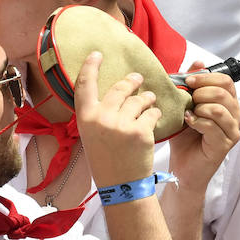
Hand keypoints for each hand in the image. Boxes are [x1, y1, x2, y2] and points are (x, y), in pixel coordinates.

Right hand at [72, 51, 160, 187]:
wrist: (121, 185)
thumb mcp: (93, 135)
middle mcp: (102, 119)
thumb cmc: (106, 159)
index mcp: (86, 119)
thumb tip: (116, 90)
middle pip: (120, 88)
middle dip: (132, 81)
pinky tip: (153, 119)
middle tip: (138, 78)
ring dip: (147, 98)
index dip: (90, 67)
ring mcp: (122, 125)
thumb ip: (99, 113)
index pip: (84, 85)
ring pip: (140, 99)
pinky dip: (155, 114)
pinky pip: (152, 113)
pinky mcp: (141, 131)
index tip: (97, 54)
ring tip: (149, 100)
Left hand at [168, 64, 239, 189]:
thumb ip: (192, 85)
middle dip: (202, 92)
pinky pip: (213, 126)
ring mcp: (233, 131)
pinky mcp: (226, 144)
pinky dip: (197, 121)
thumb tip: (199, 62)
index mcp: (229, 104)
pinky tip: (189, 123)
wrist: (182, 166)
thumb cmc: (184, 137)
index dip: (207, 77)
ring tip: (189, 113)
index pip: (226, 81)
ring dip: (200, 108)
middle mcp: (236, 116)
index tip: (188, 80)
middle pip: (224, 92)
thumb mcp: (185, 106)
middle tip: (188, 99)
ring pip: (220, 108)